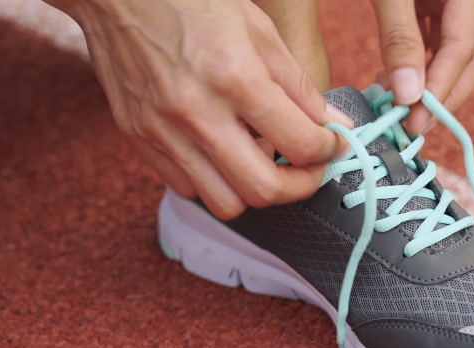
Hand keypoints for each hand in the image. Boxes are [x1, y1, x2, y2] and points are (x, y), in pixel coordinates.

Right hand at [46, 0, 352, 218]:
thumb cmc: (191, 0)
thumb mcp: (259, 30)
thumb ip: (299, 86)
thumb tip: (332, 126)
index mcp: (235, 77)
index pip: (300, 143)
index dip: (329, 152)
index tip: (334, 147)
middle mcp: (197, 112)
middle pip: (263, 190)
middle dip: (300, 187)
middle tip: (309, 169)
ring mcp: (162, 130)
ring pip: (224, 203)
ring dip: (255, 190)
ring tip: (265, 162)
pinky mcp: (138, 138)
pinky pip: (187, 188)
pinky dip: (215, 182)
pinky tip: (224, 154)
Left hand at [370, 0, 473, 133]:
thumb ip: (400, 39)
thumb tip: (409, 96)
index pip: (465, 50)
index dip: (441, 91)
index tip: (415, 122)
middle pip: (472, 58)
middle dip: (444, 96)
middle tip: (414, 125)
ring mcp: (455, 2)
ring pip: (454, 53)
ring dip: (429, 85)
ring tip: (397, 107)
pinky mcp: (435, 2)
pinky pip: (435, 41)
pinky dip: (416, 67)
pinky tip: (393, 84)